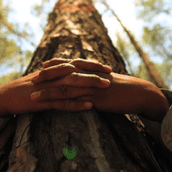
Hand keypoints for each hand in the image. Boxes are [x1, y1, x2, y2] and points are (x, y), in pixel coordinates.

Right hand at [0, 59, 112, 116]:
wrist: (6, 97)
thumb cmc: (25, 89)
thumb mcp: (42, 80)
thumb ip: (55, 77)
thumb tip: (69, 75)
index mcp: (53, 71)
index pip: (75, 64)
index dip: (91, 65)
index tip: (107, 67)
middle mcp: (52, 76)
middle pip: (77, 71)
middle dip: (95, 71)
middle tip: (111, 73)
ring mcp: (49, 88)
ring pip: (73, 84)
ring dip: (90, 85)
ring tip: (106, 86)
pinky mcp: (44, 101)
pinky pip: (62, 102)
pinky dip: (76, 104)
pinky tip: (89, 106)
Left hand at [34, 59, 168, 121]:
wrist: (140, 93)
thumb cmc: (125, 88)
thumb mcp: (108, 80)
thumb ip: (96, 79)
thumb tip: (88, 80)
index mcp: (91, 70)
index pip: (70, 64)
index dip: (56, 64)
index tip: (43, 65)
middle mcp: (89, 76)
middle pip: (63, 74)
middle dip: (46, 76)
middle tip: (31, 79)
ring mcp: (91, 87)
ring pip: (65, 88)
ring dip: (48, 92)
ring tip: (33, 96)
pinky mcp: (95, 100)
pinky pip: (75, 102)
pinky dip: (61, 104)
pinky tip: (52, 108)